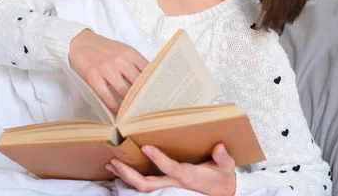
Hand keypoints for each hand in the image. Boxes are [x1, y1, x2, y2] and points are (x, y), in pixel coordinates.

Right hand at [69, 30, 148, 112]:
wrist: (81, 41)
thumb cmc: (105, 49)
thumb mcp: (123, 51)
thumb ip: (136, 64)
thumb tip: (151, 83)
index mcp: (131, 53)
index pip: (149, 72)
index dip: (154, 87)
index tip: (158, 99)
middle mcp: (120, 60)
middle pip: (138, 84)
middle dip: (143, 99)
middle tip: (148, 112)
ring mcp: (106, 68)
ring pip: (124, 91)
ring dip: (129, 106)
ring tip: (134, 117)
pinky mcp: (93, 75)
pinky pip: (107, 95)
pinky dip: (114, 107)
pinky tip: (118, 114)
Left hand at [106, 144, 235, 195]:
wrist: (223, 194)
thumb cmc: (221, 179)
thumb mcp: (226, 167)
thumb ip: (223, 158)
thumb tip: (219, 147)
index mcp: (188, 176)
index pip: (170, 168)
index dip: (158, 159)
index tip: (146, 147)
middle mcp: (174, 184)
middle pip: (147, 184)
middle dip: (129, 174)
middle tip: (115, 161)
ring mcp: (168, 188)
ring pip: (143, 187)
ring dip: (125, 176)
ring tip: (111, 164)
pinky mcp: (166, 188)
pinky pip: (145, 186)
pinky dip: (130, 179)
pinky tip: (120, 171)